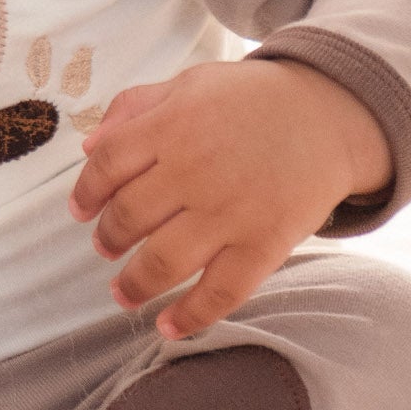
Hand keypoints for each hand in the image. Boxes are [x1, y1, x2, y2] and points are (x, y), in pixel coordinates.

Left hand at [66, 58, 390, 339]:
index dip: (86, 192)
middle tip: (106, 247)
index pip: (108, 164)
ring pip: (163, 262)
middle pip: (129, 216)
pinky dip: (190, 316)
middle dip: (109, 238)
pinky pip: (220, 292)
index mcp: (174, 125)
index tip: (80, 210)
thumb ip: (135, 107)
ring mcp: (230, 212)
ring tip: (122, 292)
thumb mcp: (191, 83)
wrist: (331, 115)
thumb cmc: (252, 99)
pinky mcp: (264, 245)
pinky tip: (167, 326)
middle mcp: (196, 170)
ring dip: (133, 284)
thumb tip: (87, 148)